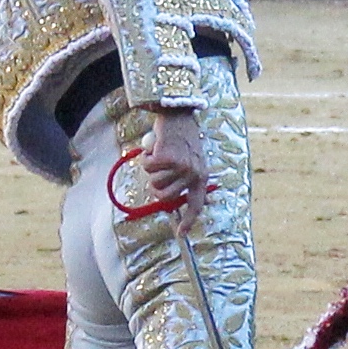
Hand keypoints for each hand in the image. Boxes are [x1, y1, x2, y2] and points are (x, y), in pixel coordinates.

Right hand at [141, 107, 209, 232]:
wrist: (178, 115)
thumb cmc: (181, 138)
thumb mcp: (189, 160)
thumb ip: (183, 179)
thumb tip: (169, 200)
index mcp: (201, 176)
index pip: (196, 204)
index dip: (188, 221)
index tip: (180, 233)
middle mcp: (193, 173)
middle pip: (165, 196)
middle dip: (155, 186)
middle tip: (156, 172)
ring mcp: (181, 166)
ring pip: (154, 182)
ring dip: (151, 170)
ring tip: (158, 155)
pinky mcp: (168, 157)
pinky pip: (148, 168)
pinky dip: (146, 158)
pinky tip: (155, 147)